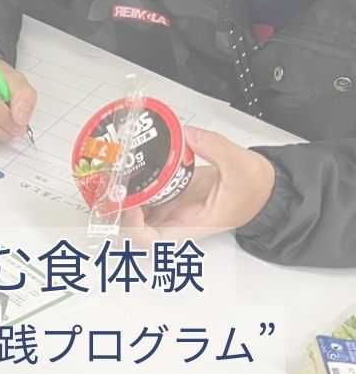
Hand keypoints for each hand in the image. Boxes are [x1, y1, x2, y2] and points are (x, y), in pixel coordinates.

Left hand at [122, 127, 275, 242]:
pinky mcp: (169, 196)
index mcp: (190, 226)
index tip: (130, 204)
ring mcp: (169, 210)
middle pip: (133, 229)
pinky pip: (144, 196)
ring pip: (134, 213)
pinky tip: (126, 171)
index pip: (151, 239)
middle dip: (116, 212)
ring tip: (112, 177)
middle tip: (110, 187)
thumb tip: (186, 134)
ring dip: (120, 199)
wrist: (263, 190)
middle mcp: (174, 222)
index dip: (133, 226)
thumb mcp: (239, 164)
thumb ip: (213, 146)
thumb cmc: (254, 190)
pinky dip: (132, 187)